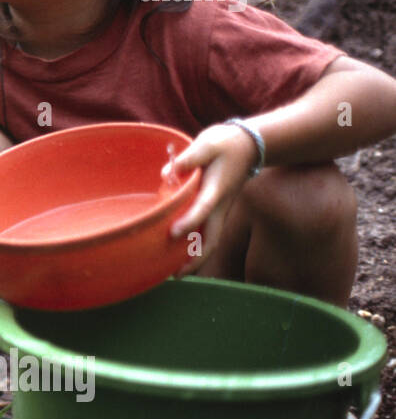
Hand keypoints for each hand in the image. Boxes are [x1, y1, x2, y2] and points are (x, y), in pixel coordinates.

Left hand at [167, 124, 259, 274]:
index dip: (189, 222)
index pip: (203, 209)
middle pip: (212, 239)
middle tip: (176, 274)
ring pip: (212, 241)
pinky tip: (183, 257)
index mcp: (216, 189)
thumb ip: (190, 158)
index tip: (173, 233)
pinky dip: (199, 248)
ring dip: (197, 258)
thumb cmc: (225, 143)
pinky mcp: (219, 211)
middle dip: (196, 258)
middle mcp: (220, 206)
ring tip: (177, 274)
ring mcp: (221, 211)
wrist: (250, 145)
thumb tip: (170, 171)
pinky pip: (210, 234)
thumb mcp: (207, 144)